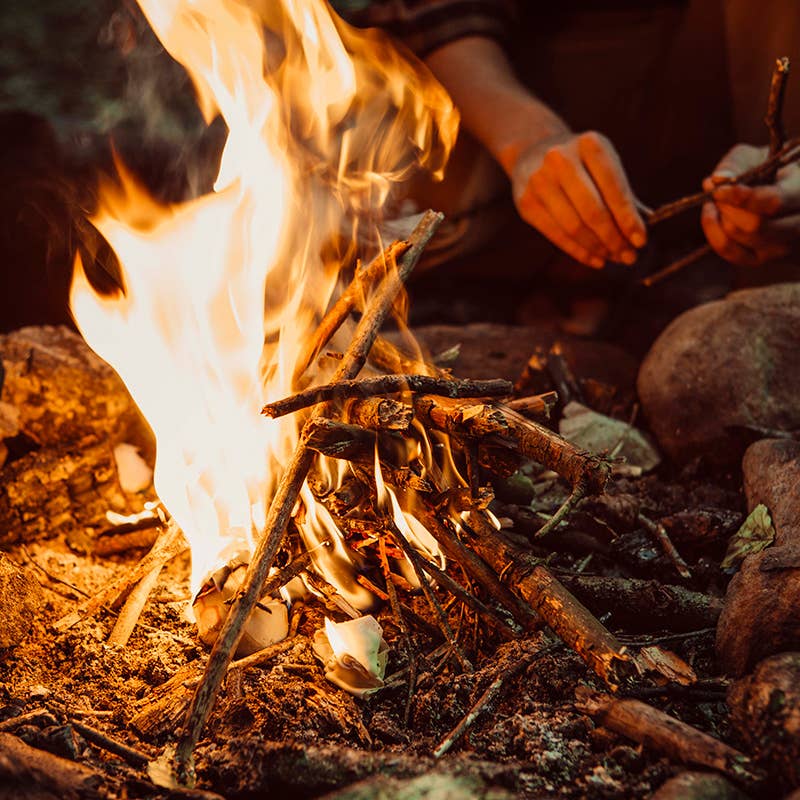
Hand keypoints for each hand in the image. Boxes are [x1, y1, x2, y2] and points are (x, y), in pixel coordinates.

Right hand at [510, 131, 646, 268]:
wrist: (533, 151)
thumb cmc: (581, 163)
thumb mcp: (604, 165)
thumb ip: (624, 196)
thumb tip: (640, 236)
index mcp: (589, 144)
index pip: (614, 188)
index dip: (628, 218)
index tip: (641, 241)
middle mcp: (561, 159)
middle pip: (592, 211)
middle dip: (613, 238)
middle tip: (629, 257)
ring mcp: (539, 181)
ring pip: (573, 227)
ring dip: (597, 248)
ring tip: (613, 258)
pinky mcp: (526, 203)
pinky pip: (556, 235)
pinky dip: (579, 251)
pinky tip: (595, 259)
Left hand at [702, 143, 799, 265]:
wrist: (779, 195)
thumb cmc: (768, 170)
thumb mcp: (758, 156)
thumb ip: (737, 163)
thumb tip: (717, 179)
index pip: (774, 202)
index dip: (741, 196)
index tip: (718, 188)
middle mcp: (799, 226)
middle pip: (755, 225)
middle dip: (727, 207)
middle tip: (716, 192)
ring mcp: (782, 248)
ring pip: (741, 238)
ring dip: (719, 218)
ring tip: (715, 200)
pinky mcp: (761, 260)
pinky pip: (731, 253)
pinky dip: (714, 234)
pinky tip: (711, 215)